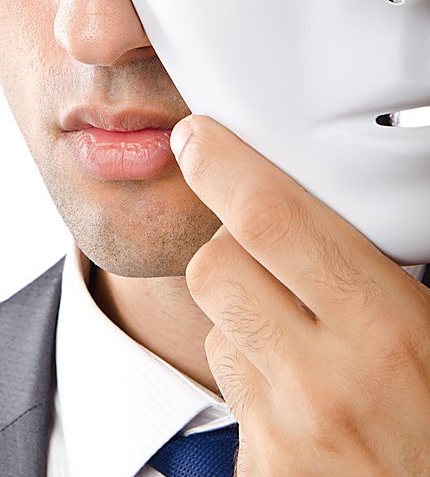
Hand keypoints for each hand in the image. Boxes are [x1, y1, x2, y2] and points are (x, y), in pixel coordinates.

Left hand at [170, 114, 429, 475]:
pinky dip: (255, 385)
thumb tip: (343, 197)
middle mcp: (325, 382)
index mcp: (385, 328)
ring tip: (306, 346)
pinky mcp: (261, 472)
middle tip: (268, 255)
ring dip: (244, 322)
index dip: (224, 166)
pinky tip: (304, 403)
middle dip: (229, 246)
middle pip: (215, 266)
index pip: (272, 219)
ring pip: (216, 330)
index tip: (198, 139)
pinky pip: (230, 395)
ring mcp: (287, 434)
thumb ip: (385, 266)